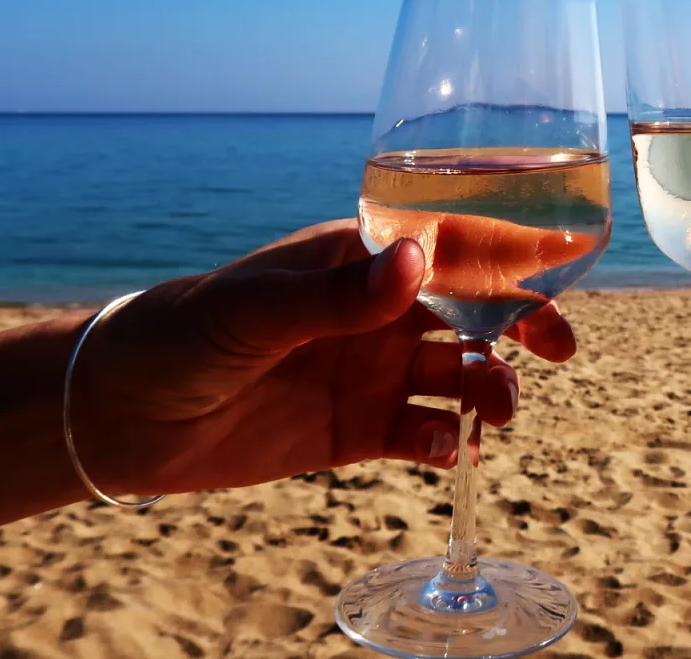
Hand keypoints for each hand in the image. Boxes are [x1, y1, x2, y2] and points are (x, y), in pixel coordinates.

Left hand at [69, 219, 575, 494]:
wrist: (120, 417)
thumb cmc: (180, 333)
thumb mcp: (256, 308)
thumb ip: (339, 293)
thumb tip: (417, 262)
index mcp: (360, 255)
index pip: (454, 242)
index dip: (516, 249)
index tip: (570, 259)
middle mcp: (379, 308)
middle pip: (478, 309)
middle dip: (527, 323)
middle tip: (559, 347)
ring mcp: (372, 369)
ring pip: (462, 373)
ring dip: (492, 387)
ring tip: (496, 408)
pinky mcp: (358, 430)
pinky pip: (426, 433)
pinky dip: (448, 442)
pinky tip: (448, 449)